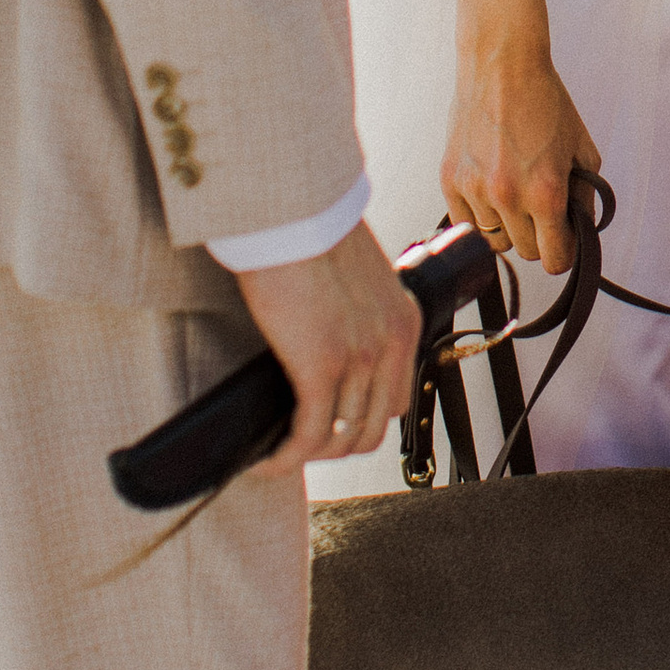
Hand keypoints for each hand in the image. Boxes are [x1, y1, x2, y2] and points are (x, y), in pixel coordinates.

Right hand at [234, 220, 420, 475]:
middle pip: (372, 428)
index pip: (396, 398)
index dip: (362, 421)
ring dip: (308, 455)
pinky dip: (287, 456)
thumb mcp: (355, 274)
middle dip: (336, 446)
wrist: (293, 210)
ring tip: (278, 455)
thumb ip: (355, 309)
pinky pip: (309, 434)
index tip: (331, 425)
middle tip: (299, 445)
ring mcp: (359, 358)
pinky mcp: (321, 366)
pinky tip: (267, 459)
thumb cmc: (312, 228)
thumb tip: (329, 334)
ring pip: (342, 438)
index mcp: (403, 319)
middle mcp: (390, 343)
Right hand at [443, 51, 602, 276]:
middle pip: (525, 252)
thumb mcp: (582, 148)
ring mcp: (475, 191)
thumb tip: (578, 231)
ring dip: (508, 227)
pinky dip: (480, 215)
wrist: (502, 65)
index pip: (555, 260)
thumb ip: (584, 197)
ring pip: (495, 242)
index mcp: (546, 192)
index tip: (563, 236)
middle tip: (540, 204)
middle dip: (538, 235)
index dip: (563, 250)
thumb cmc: (546, 103)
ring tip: (514, 192)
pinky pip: (466, 224)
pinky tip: (491, 188)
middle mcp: (508, 197)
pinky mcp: (450, 181)